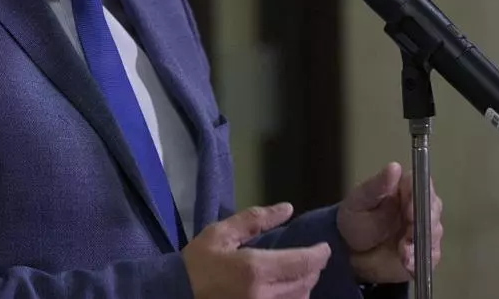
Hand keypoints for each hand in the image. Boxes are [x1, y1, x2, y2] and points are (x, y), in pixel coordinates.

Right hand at [184, 203, 331, 298]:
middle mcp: (264, 295)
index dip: (320, 254)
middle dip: (312, 268)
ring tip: (297, 274)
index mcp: (256, 270)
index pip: (303, 263)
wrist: (175, 296)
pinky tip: (284, 291)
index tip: (324, 247)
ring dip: (304, 286)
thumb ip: (255, 219)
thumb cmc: (196, 264)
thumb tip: (287, 208)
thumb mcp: (220, 234)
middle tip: (310, 257)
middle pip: (306, 283)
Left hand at [337, 162, 442, 283]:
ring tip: (402, 250)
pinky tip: (407, 261)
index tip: (410, 210)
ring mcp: (423, 229)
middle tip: (409, 232)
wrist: (351, 251)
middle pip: (432, 207)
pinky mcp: (424, 250)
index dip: (419, 196)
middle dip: (424, 221)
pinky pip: (430, 254)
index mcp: (404, 188)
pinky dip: (419, 259)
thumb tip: (394, 167)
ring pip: (434, 231)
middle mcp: (418, 206)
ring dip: (419, 242)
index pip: (420, 184)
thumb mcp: (360, 201)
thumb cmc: (356, 220)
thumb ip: (377, 186)